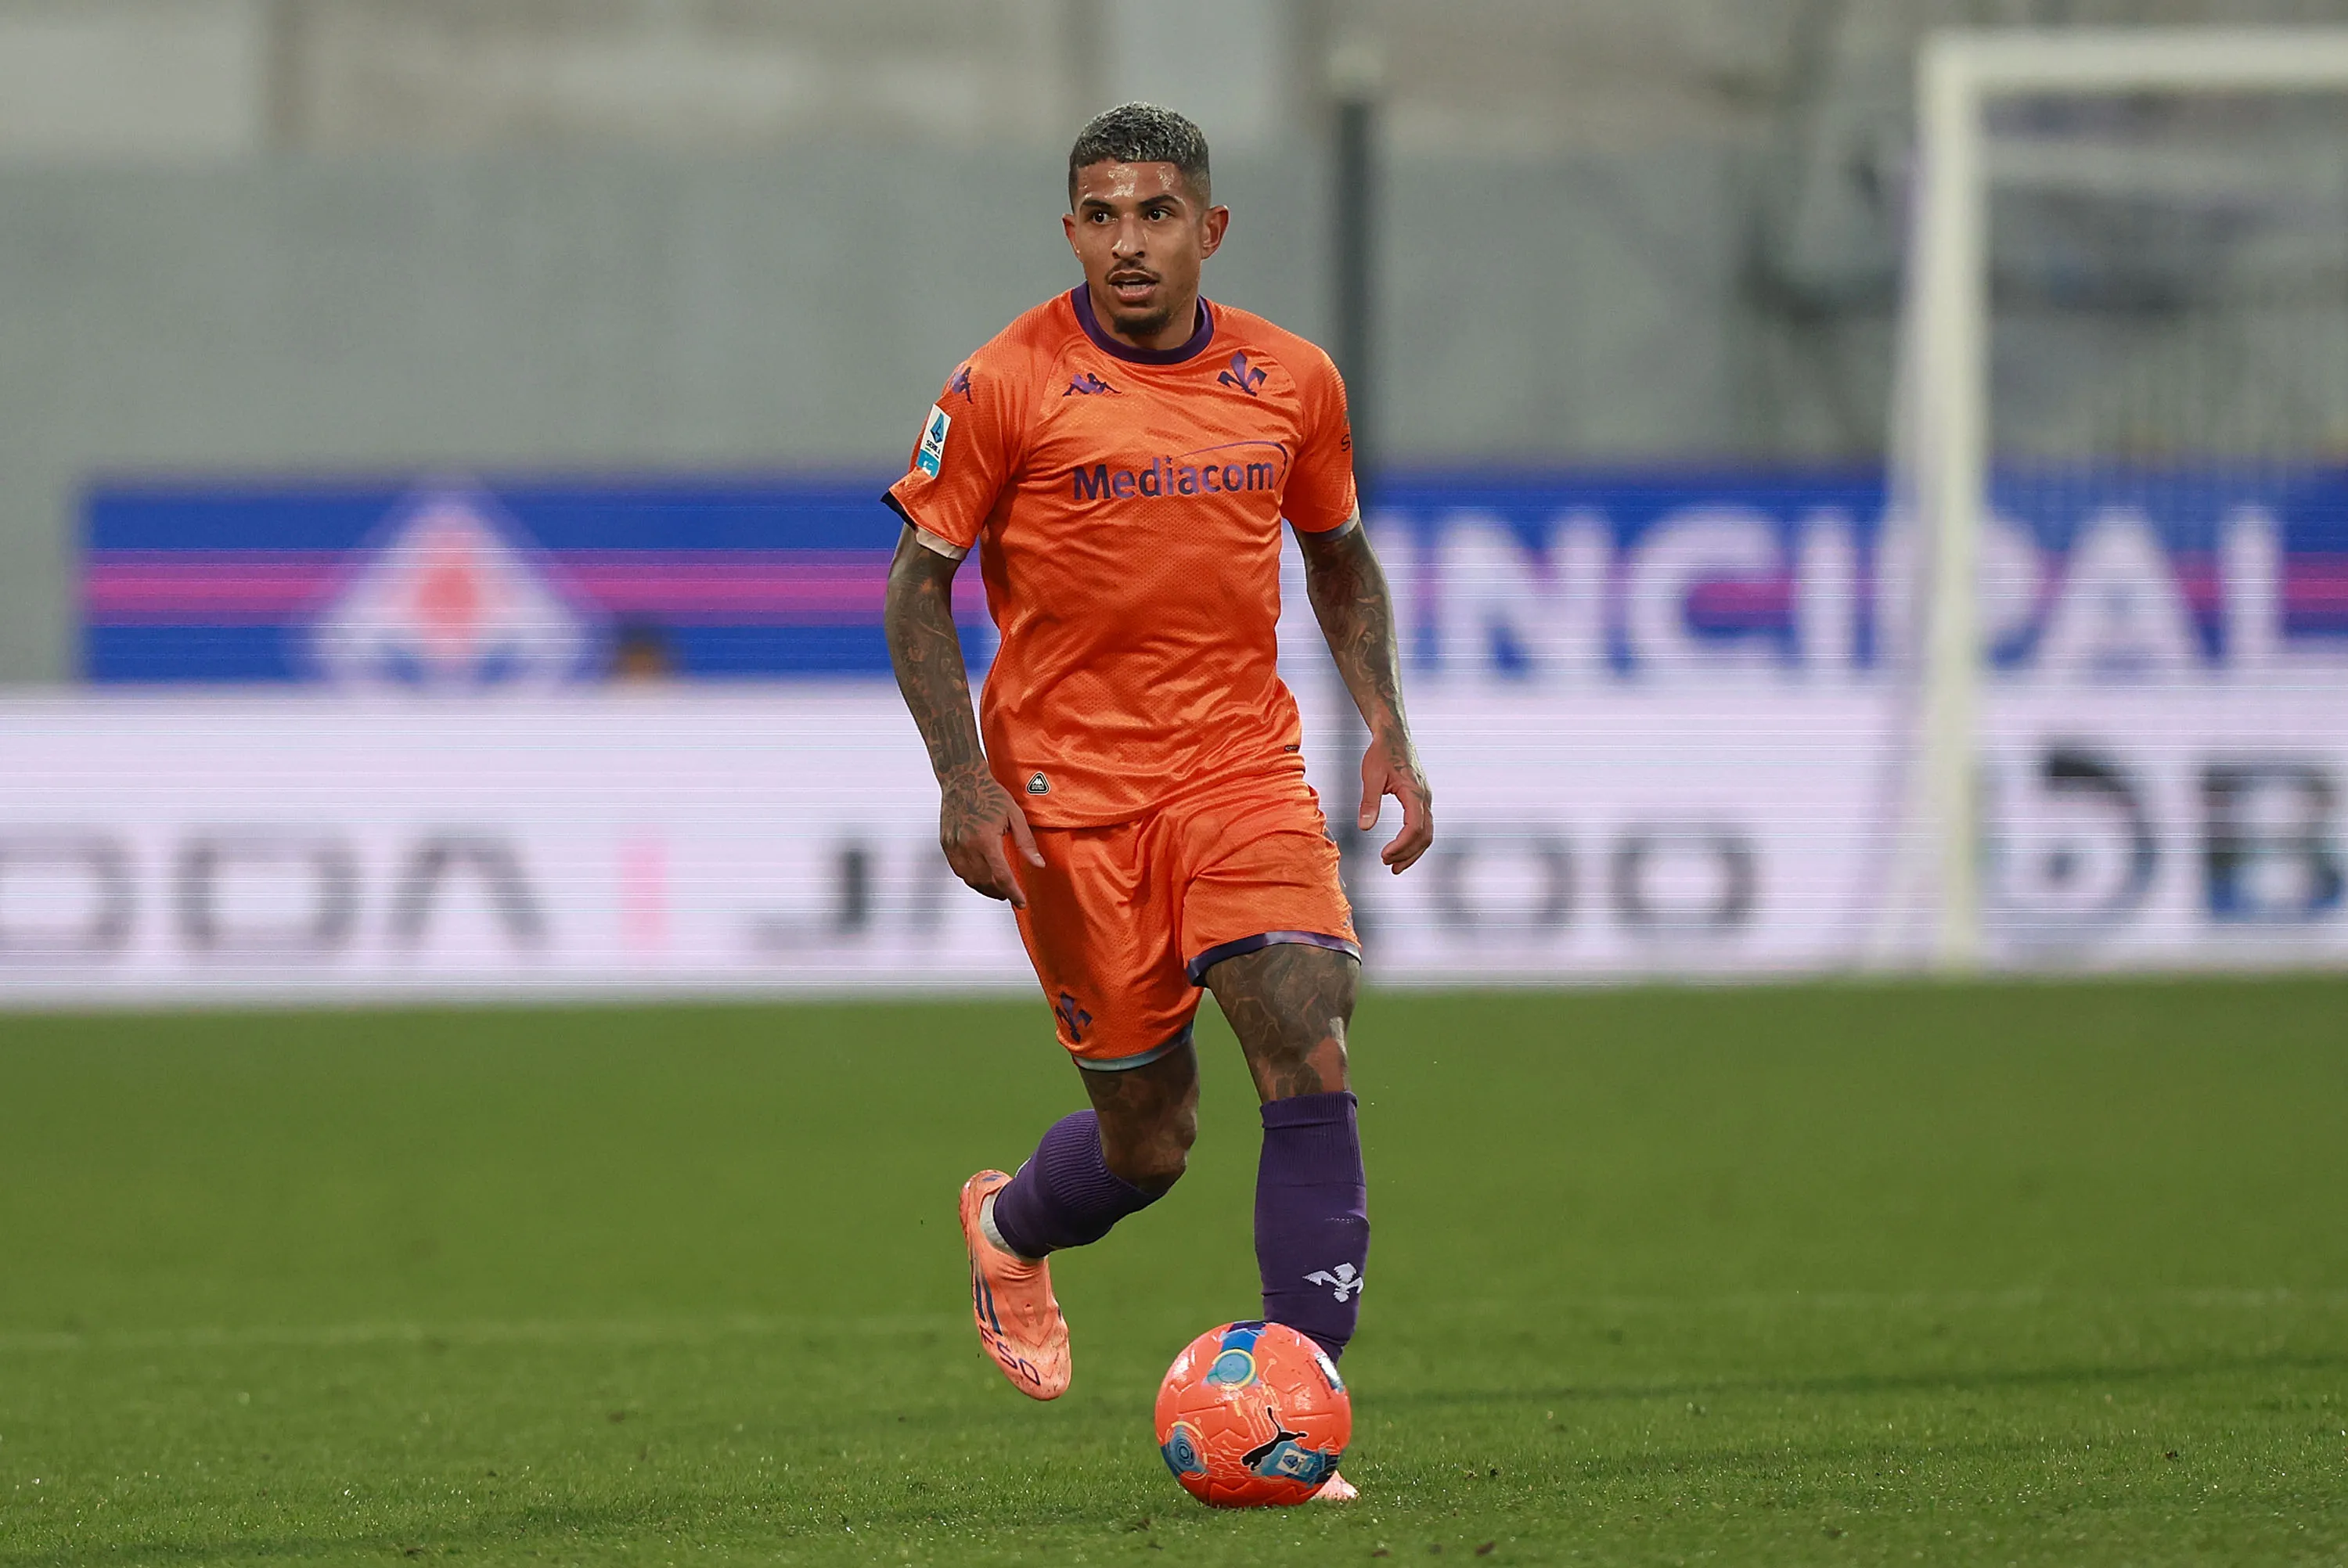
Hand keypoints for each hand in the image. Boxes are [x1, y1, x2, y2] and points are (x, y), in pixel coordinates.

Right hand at [940, 771, 1045, 907]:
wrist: (962, 780)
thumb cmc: (990, 794)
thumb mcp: (1015, 815)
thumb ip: (1026, 842)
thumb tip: (1038, 864)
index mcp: (985, 839)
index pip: (1001, 877)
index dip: (1013, 893)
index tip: (1021, 903)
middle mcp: (967, 846)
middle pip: (985, 882)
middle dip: (1000, 893)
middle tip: (1011, 895)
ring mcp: (954, 846)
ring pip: (970, 880)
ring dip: (985, 888)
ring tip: (998, 889)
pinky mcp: (946, 844)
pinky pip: (959, 870)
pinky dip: (971, 878)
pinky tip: (981, 876)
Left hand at [1357, 732, 1433, 873]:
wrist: (1393, 735)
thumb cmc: (1381, 752)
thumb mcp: (1371, 776)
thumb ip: (1369, 802)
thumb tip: (1364, 828)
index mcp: (1414, 793)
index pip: (1414, 828)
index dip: (1401, 846)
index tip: (1384, 856)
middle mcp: (1425, 798)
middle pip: (1425, 836)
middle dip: (1408, 854)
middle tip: (1389, 866)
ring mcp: (1426, 798)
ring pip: (1427, 833)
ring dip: (1412, 851)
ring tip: (1395, 865)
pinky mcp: (1422, 799)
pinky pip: (1424, 825)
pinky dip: (1414, 841)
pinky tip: (1401, 848)